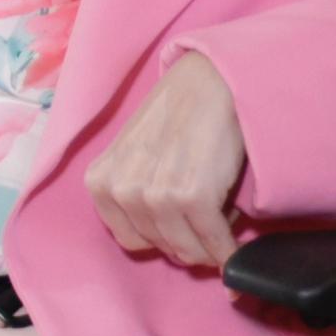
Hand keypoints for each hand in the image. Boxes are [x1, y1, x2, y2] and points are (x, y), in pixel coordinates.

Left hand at [85, 49, 252, 274]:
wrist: (209, 84)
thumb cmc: (177, 118)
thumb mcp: (134, 156)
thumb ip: (136, 195)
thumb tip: (167, 241)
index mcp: (100, 183)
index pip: (131, 240)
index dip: (161, 237)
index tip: (182, 226)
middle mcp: (121, 191)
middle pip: (160, 247)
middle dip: (188, 239)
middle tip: (207, 217)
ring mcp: (155, 196)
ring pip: (186, 251)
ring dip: (209, 245)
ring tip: (220, 217)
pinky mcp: (191, 197)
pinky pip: (214, 242)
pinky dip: (228, 249)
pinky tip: (234, 242)